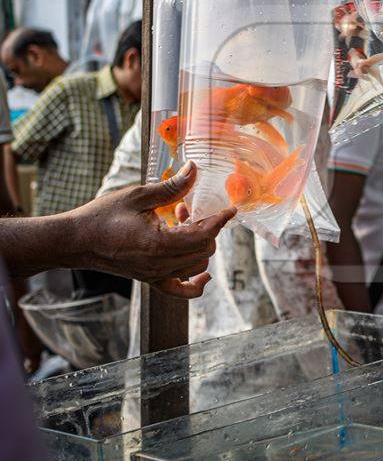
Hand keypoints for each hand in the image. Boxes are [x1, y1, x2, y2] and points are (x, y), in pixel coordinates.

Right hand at [69, 161, 235, 297]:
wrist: (75, 241)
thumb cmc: (102, 216)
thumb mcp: (138, 196)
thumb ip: (171, 187)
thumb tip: (194, 169)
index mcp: (158, 244)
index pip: (203, 235)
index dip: (219, 221)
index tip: (230, 209)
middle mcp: (160, 264)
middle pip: (204, 249)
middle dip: (206, 227)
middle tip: (188, 207)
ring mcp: (155, 275)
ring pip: (197, 264)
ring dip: (199, 243)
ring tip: (181, 222)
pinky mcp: (150, 279)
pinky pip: (181, 290)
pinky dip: (196, 283)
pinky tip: (204, 274)